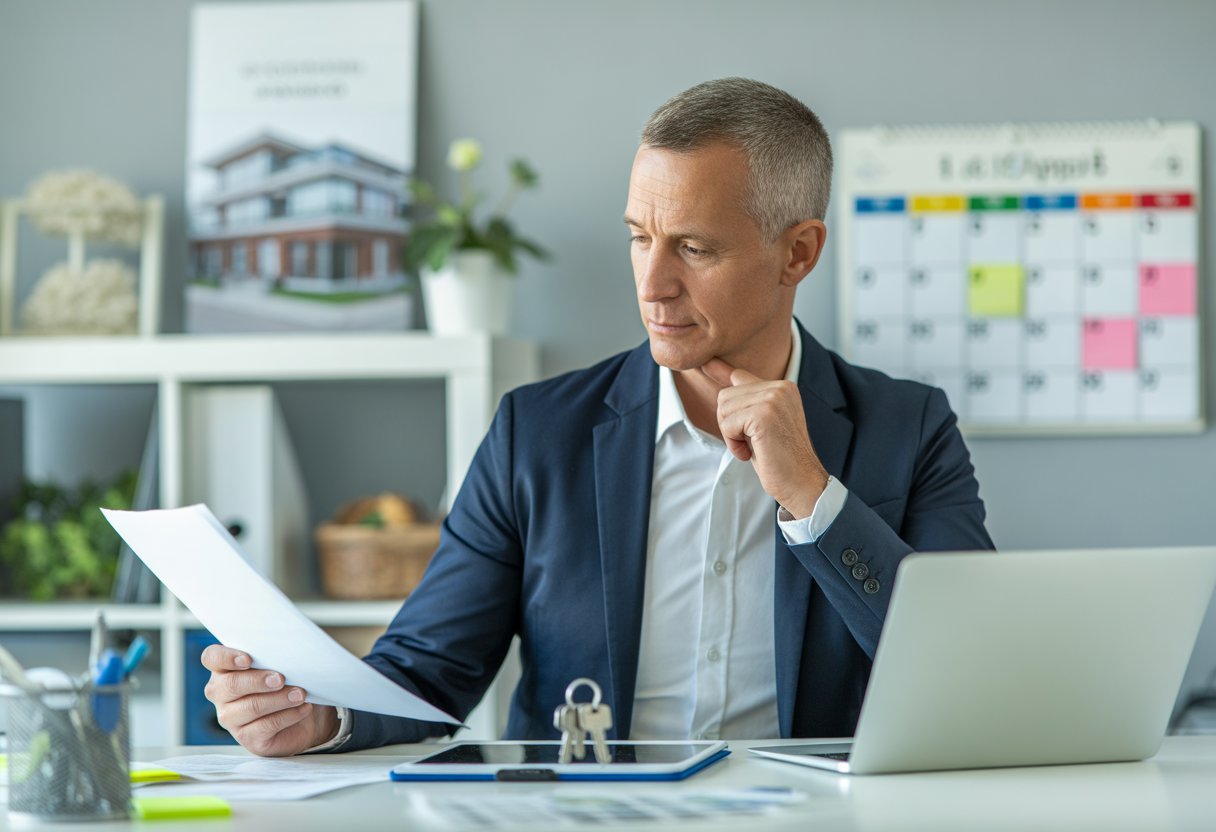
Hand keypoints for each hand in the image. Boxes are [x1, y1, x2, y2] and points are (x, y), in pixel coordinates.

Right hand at [201, 645, 338, 756]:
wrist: (306, 715)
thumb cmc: (288, 682)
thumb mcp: (280, 665)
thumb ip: (274, 656)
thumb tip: (286, 649)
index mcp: (224, 669)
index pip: (212, 658)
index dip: (226, 657)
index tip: (248, 659)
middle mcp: (221, 694)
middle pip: (230, 685)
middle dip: (258, 680)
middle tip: (281, 678)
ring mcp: (231, 718)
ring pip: (251, 707)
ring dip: (279, 699)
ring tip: (300, 694)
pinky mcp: (248, 738)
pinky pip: (265, 726)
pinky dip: (288, 715)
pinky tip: (303, 708)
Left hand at [700, 357, 828, 518]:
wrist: (802, 483)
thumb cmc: (779, 458)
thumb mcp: (762, 423)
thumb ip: (747, 400)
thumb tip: (713, 370)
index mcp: (783, 387)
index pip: (740, 375)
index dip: (718, 371)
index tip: (704, 363)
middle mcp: (780, 387)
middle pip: (725, 396)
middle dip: (729, 424)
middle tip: (750, 443)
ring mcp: (773, 399)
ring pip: (724, 408)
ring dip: (731, 434)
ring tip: (753, 447)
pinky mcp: (764, 414)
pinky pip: (728, 424)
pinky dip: (733, 442)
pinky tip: (751, 452)